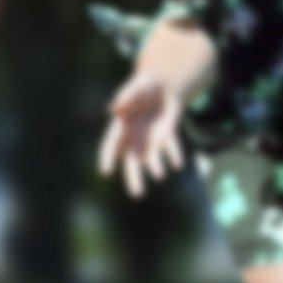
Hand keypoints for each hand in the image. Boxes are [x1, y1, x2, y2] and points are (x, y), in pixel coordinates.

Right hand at [100, 73, 189, 200]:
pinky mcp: (167, 137)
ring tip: (159, 175)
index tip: (105, 172)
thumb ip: (126, 96)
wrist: (163, 87)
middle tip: (137, 195)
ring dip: (156, 167)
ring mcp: (151, 139)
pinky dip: (174, 155)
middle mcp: (135, 137)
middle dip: (134, 177)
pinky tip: (178, 164)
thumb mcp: (136, 87)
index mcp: (121, 126)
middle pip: (132, 161)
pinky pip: (171, 148)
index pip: (110, 144)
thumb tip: (113, 108)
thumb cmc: (143, 86)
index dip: (107, 157)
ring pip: (151, 159)